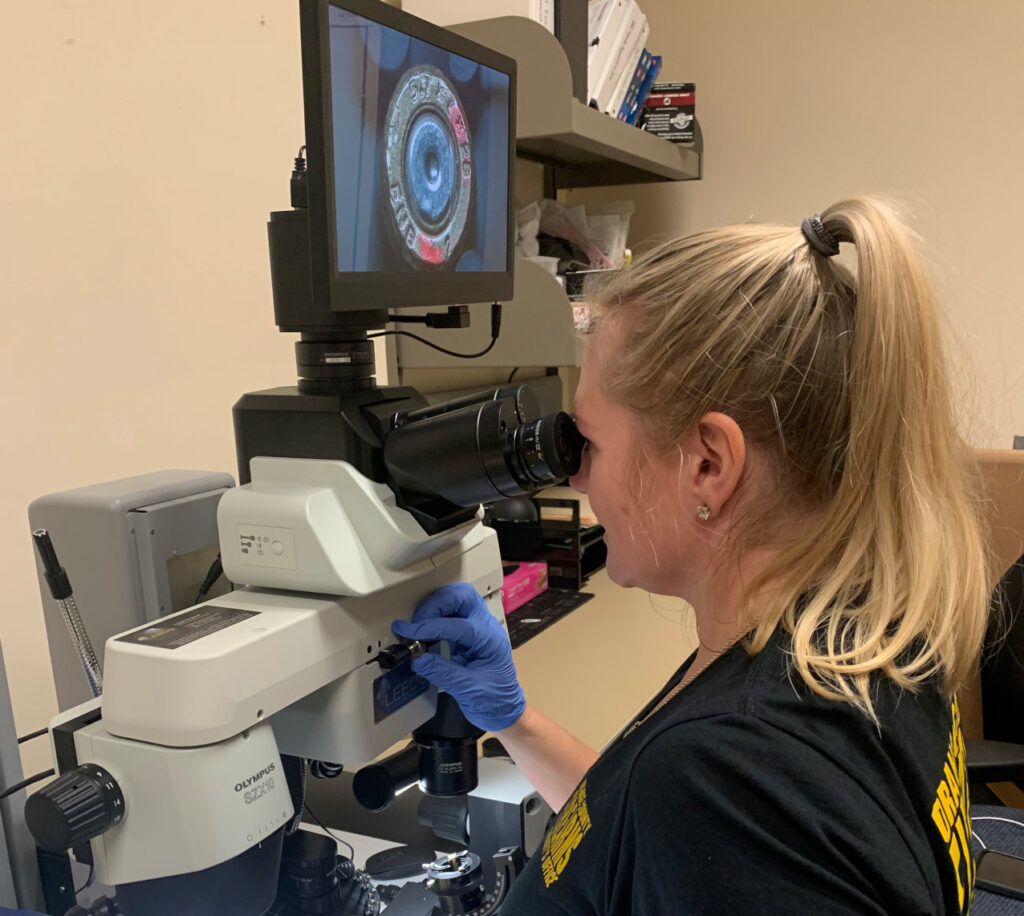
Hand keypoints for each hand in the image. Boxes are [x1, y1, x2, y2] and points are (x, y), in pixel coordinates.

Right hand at [392, 583, 525, 731]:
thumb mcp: (467, 690)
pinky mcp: (469, 632)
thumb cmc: (494, 700)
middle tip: (416, 622)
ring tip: (418, 625)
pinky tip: (425, 630)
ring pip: (458, 599)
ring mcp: (479, 627)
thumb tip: (418, 658)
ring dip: (435, 606)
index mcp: (490, 640)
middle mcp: (486, 627)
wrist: (504, 709)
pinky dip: (436, 616)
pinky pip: (453, 613)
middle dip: (436, 604)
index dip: (431, 627)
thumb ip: (442, 672)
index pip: (458, 625)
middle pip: (462, 596)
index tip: (410, 632)